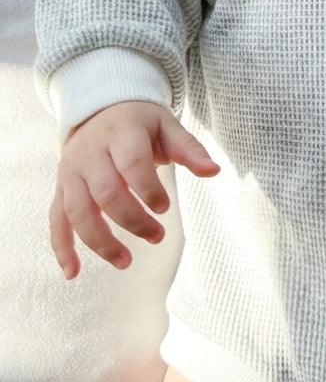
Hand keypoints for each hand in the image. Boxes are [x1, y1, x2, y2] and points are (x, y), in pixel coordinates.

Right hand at [49, 101, 218, 278]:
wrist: (98, 109)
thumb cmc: (140, 124)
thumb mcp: (167, 126)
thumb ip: (189, 149)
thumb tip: (214, 171)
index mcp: (121, 133)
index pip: (131, 163)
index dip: (147, 188)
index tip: (166, 208)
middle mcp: (90, 153)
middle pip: (105, 192)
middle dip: (132, 220)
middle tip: (158, 237)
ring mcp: (71, 172)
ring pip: (78, 211)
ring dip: (100, 241)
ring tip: (125, 262)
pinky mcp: (61, 188)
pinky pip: (56, 219)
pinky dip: (61, 247)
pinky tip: (73, 272)